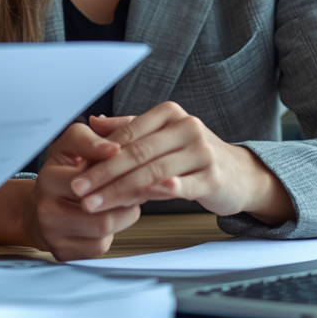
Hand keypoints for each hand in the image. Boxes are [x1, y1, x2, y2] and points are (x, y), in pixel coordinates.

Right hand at [0, 121, 141, 259]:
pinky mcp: (63, 252)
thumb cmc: (61, 173)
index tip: (136, 169)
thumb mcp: (70, 146)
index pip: (92, 181)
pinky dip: (111, 232)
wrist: (36, 208)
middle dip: (127, 199)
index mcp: (49, 178)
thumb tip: (114, 147)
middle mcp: (47, 208)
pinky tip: (110, 218)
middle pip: (103, 212)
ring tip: (126, 200)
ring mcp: (53, 233)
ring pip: (104, 229)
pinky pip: (99, 246)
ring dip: (123, 215)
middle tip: (142, 188)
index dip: (119, 175)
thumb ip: (92, 139)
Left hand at [69, 104, 293, 224]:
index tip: (76, 174)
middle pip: (137, 154)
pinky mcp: (214, 176)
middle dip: (104, 175)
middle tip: (81, 191)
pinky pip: (185, 184)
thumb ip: (128, 129)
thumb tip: (93, 122)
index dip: (99, 155)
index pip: (127, 136)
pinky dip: (168, 189)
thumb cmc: (193, 155)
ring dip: (122, 189)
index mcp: (169, 114)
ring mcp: (202, 151)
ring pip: (154, 171)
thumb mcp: (161, 137)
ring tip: (98, 203)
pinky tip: (152, 194)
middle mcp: (186, 127)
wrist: (240, 174)